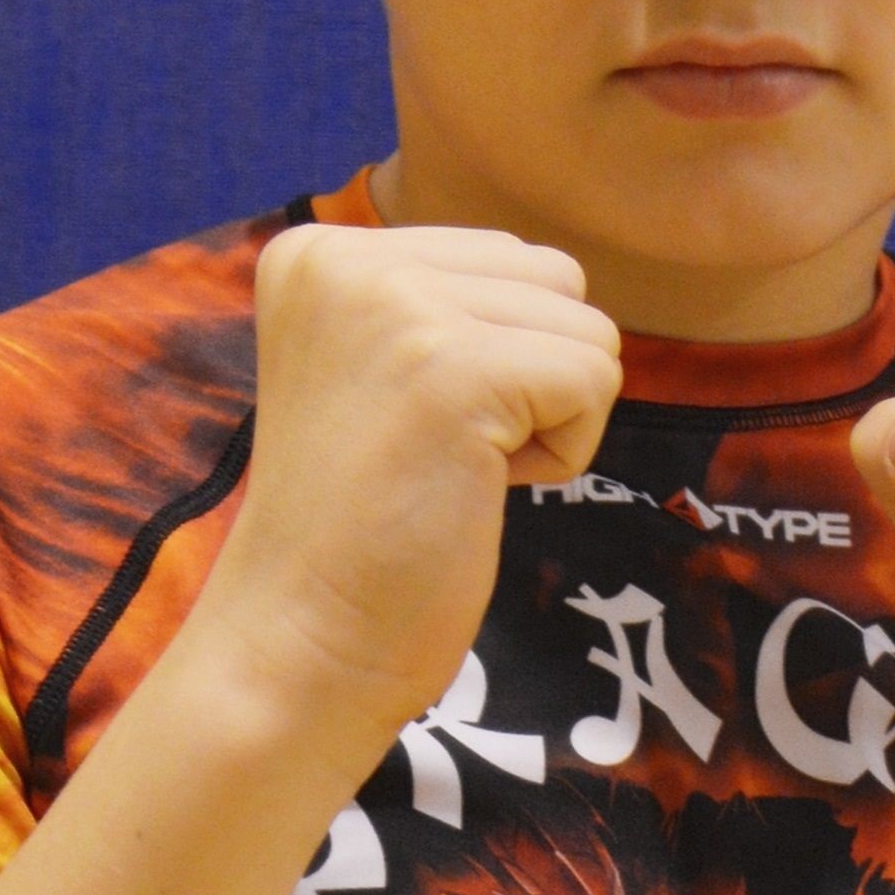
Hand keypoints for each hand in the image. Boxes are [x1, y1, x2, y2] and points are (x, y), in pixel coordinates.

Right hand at [188, 221, 621, 749]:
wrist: (300, 643)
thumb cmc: (359, 531)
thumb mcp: (381, 370)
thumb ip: (448, 307)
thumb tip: (562, 283)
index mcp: (320, 251)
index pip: (504, 257)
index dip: (496, 359)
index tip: (412, 430)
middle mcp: (346, 257)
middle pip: (554, 279)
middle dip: (532, 378)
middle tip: (438, 456)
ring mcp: (398, 308)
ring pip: (586, 328)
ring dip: (548, 418)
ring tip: (452, 472)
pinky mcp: (456, 372)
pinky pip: (594, 378)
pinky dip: (563, 454)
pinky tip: (478, 490)